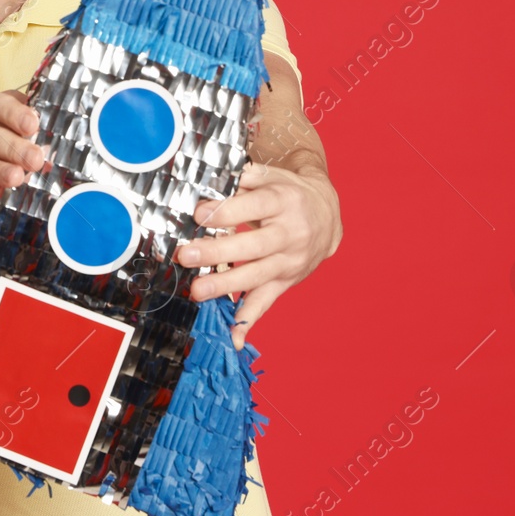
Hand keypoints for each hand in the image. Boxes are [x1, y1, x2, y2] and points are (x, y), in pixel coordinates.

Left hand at [173, 161, 341, 348]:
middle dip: (218, 252)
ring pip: (256, 276)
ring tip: (197, 291)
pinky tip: (233, 339)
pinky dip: (248, 322)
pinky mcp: (286, 282)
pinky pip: (266, 303)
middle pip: (253, 245)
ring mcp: (289, 262)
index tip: (199, 214)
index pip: (255, 206)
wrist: (327, 216)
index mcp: (284, 201)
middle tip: (187, 255)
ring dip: (225, 285)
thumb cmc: (289, 192)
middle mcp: (290, 233)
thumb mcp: (272, 176)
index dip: (227, 211)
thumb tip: (212, 179)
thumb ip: (244, 177)